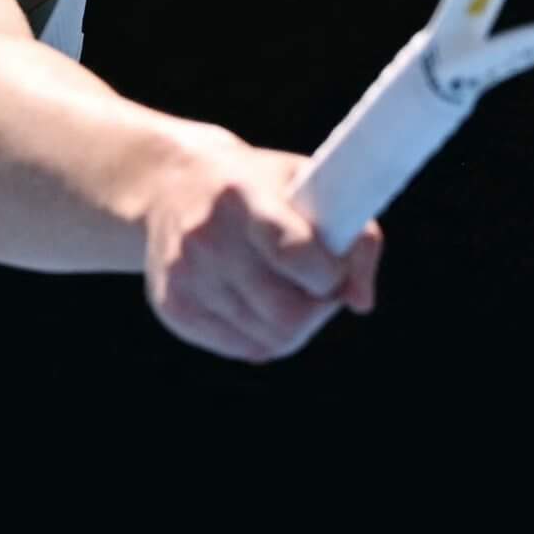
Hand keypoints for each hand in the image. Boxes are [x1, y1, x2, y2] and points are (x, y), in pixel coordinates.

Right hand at [142, 130, 383, 362]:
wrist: (172, 185)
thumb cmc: (258, 186)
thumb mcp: (308, 183)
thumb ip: (355, 236)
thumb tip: (361, 302)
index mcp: (241, 195)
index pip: (295, 254)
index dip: (330, 274)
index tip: (334, 267)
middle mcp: (205, 238)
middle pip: (286, 314)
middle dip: (318, 309)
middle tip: (318, 288)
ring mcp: (184, 276)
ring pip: (269, 340)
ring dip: (294, 325)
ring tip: (289, 292)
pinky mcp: (173, 307)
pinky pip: (243, 349)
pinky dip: (265, 335)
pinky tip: (261, 304)